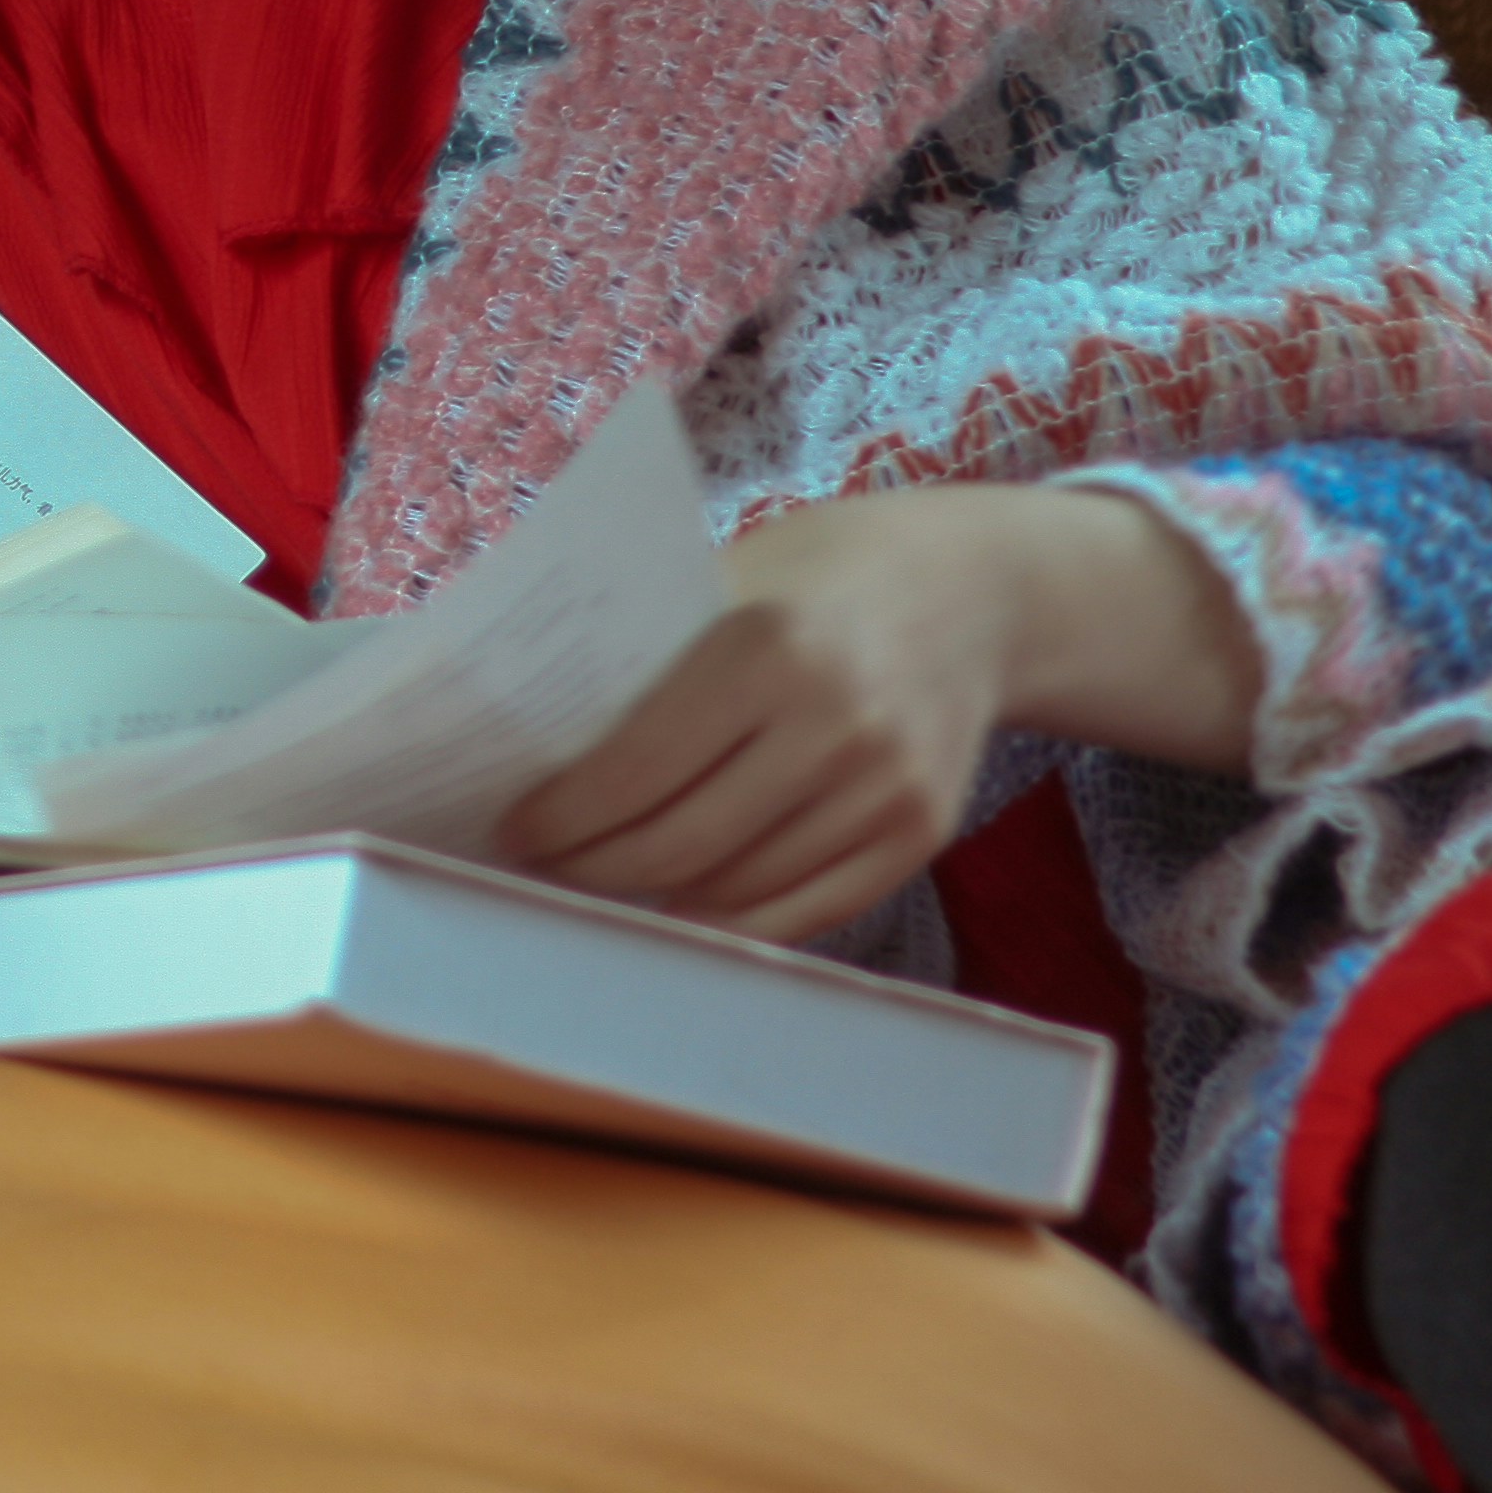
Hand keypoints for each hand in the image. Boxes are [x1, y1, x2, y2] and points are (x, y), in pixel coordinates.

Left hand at [494, 483, 1261, 944]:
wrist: (977, 590)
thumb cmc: (822, 573)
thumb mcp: (731, 576)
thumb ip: (650, 658)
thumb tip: (534, 743)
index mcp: (768, 647)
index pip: (634, 769)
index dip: (562, 815)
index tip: (514, 827)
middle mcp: (834, 724)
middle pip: (678, 844)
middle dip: (590, 867)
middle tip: (543, 865)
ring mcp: (884, 789)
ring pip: (736, 890)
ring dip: (654, 898)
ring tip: (599, 884)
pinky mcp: (919, 835)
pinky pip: (804, 912)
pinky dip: (730, 918)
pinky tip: (681, 902)